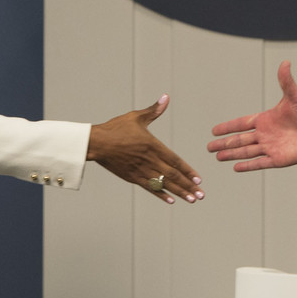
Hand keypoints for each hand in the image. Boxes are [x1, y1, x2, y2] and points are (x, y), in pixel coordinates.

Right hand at [89, 95, 204, 203]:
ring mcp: (140, 170)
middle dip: (188, 186)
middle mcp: (149, 160)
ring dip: (179, 193)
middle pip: (172, 176)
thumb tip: (166, 97)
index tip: (198, 180)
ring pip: (163, 184)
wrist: (95, 143)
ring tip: (191, 200)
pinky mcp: (132, 177)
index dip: (188, 171)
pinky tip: (171, 200)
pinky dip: (161, 194)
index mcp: (152, 145)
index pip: (175, 161)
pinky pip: (150, 188)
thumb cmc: (115, 128)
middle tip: (201, 195)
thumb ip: (153, 110)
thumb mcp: (136, 117)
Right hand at [208, 61, 296, 171]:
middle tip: (209, 147)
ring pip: (246, 152)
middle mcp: (266, 134)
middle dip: (224, 144)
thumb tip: (285, 62)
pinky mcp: (278, 159)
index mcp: (266, 119)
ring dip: (232, 154)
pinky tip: (236, 168)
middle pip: (239, 140)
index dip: (228, 127)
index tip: (214, 130)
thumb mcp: (295, 95)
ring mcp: (271, 147)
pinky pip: (259, 163)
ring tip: (218, 157)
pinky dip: (248, 165)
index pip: (242, 123)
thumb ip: (286, 80)